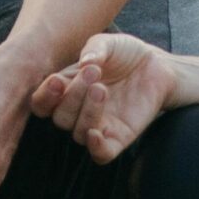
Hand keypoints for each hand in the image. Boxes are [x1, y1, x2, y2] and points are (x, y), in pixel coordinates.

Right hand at [28, 32, 177, 164]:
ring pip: (78, 133)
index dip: (44, 96)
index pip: (42, 104)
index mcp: (66, 89)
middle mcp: (78, 111)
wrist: (156, 64)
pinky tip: (96, 133)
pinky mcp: (120, 137)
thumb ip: (95, 48)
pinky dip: (96, 148)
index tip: (56, 81)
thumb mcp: (108, 43)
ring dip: (87, 112)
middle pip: (61, 118)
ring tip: (102, 88)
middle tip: (93, 72)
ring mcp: (98, 125)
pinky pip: (101, 155)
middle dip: (73, 95)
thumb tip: (85, 62)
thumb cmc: (125, 53)